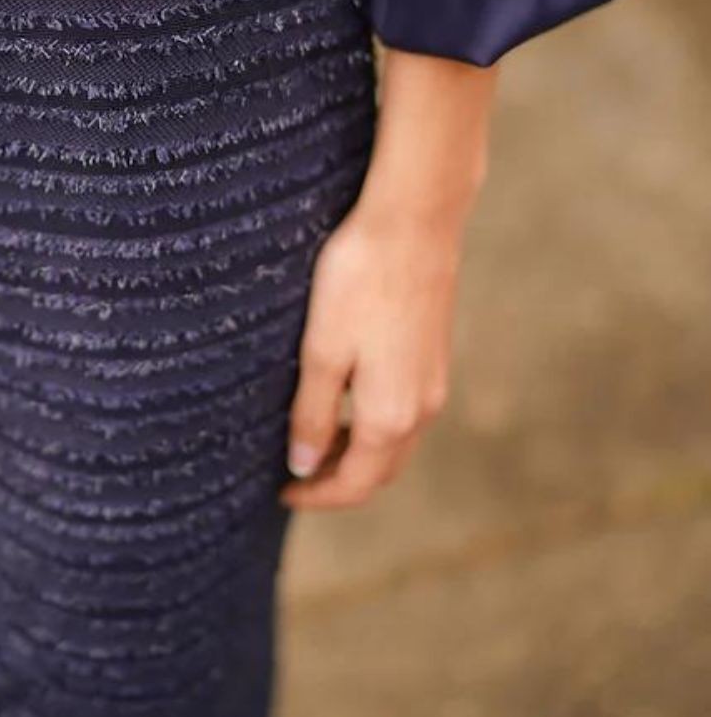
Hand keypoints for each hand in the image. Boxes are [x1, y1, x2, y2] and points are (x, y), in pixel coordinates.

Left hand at [279, 42, 497, 510]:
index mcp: (389, 416)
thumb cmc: (359, 280)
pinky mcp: (435, 353)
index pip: (354, 484)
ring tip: (311, 435)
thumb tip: (304, 464)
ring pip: (395, 440)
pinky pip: (405, 410)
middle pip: (379, 470)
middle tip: (293, 472)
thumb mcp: (321, 350)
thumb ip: (312, 413)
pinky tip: (344, 395)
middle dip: (338, 480)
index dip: (317, 495)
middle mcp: (422, 408)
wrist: (414, 221)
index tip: (281, 491)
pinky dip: (373, 422)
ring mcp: (434, 381)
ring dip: (356, 451)